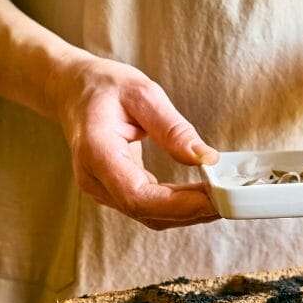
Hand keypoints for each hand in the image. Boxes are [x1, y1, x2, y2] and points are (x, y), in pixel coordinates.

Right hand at [49, 56, 219, 228]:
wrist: (73, 91)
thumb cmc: (105, 87)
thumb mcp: (142, 93)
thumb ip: (173, 128)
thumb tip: (206, 158)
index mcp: (95, 152)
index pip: (137, 195)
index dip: (177, 205)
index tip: (212, 199)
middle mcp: (94, 179)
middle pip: (146, 211)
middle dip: (190, 211)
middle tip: (228, 200)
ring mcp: (102, 190)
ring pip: (149, 215)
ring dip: (188, 212)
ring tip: (221, 198)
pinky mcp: (114, 192)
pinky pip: (148, 207)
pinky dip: (178, 205)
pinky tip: (202, 195)